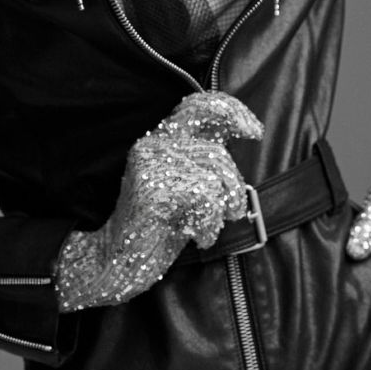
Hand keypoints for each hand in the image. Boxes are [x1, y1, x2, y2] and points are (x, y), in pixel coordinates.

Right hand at [55, 91, 262, 310]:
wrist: (116, 262)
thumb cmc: (158, 228)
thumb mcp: (186, 186)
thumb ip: (205, 159)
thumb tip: (243, 131)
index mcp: (160, 139)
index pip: (198, 107)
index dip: (231, 112)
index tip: (254, 130)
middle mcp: (153, 144)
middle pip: (217, 153)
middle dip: (233, 188)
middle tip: (229, 212)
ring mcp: (151, 164)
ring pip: (216, 176)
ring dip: (224, 209)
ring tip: (207, 227)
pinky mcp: (153, 189)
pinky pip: (206, 200)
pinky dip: (209, 225)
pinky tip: (195, 237)